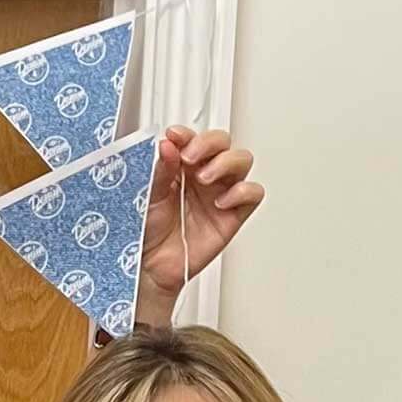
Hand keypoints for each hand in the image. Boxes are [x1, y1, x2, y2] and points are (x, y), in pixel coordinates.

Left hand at [136, 128, 263, 321]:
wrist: (151, 268)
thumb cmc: (148, 233)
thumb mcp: (148, 196)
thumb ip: (160, 170)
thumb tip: (167, 145)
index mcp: (184, 166)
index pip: (195, 139)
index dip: (188, 134)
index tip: (174, 136)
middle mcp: (205, 176)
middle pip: (223, 142)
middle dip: (208, 143)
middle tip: (189, 157)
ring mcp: (221, 193)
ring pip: (241, 161)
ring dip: (225, 163)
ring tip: (204, 179)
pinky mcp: (233, 215)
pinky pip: (252, 194)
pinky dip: (241, 191)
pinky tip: (220, 201)